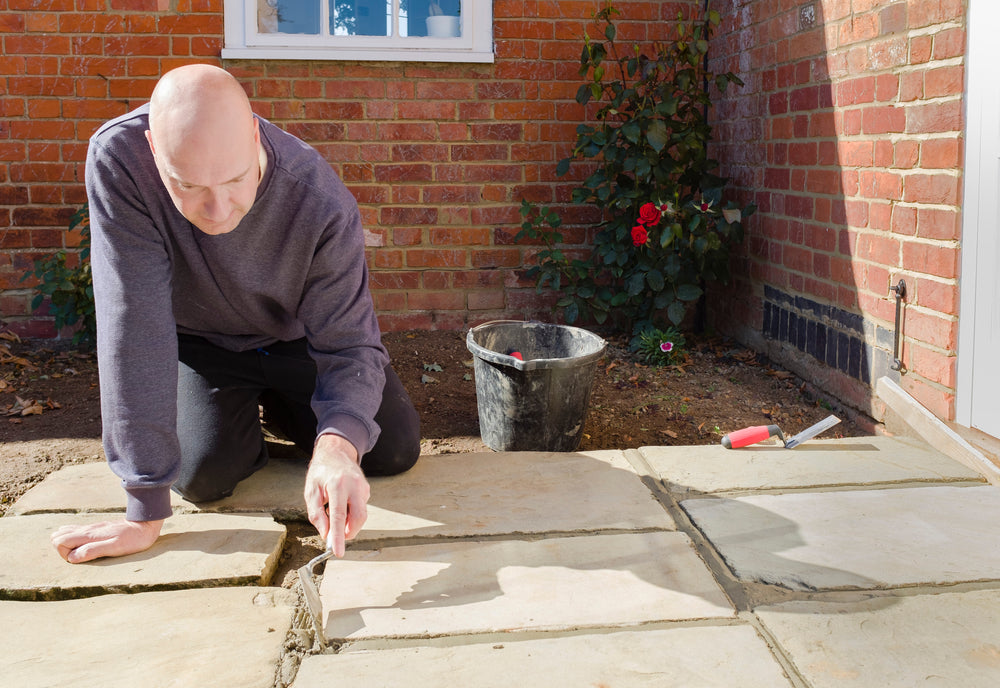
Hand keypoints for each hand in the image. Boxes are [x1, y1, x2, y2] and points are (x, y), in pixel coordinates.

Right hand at [51, 518, 164, 563]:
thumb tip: (72, 557)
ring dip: (68, 544)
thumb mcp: (115, 547)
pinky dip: (75, 540)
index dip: (63, 553)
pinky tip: (86, 547)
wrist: (147, 524)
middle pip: (58, 536)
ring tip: (82, 553)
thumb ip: (93, 550)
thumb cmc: (134, 539)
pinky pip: (77, 532)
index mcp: (89, 535)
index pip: (59, 540)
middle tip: (79, 556)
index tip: (78, 558)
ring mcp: (92, 528)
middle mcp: (88, 530)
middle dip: (62, 549)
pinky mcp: (98, 529)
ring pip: (66, 532)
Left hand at [304, 433, 368, 556]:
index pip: (339, 516)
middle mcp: (354, 486)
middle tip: (336, 537)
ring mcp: (363, 488)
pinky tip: (342, 505)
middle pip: (358, 518)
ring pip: (361, 515)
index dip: (338, 536)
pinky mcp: (366, 490)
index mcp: (338, 485)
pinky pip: (360, 508)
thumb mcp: (311, 491)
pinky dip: (351, 514)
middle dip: (348, 533)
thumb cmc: (321, 473)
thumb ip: (316, 514)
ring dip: (349, 523)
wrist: (336, 453)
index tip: (338, 552)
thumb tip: (325, 534)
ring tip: (335, 515)